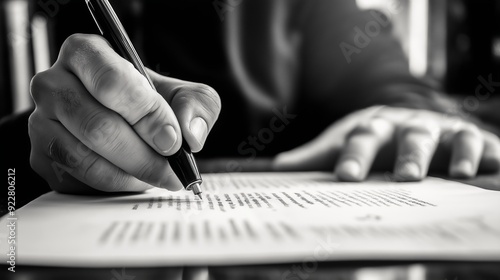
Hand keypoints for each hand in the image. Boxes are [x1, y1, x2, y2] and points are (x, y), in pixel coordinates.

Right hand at [29, 34, 220, 192]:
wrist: (120, 122)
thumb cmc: (148, 102)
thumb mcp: (181, 93)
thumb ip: (195, 104)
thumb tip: (190, 134)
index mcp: (86, 53)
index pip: (111, 82)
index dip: (146, 115)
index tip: (172, 141)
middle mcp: (54, 83)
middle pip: (97, 126)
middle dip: (143, 156)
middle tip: (171, 170)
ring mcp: (41, 122)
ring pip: (84, 158)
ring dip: (129, 174)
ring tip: (156, 175)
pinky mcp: (41, 156)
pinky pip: (77, 179)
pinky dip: (113, 185)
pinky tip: (132, 178)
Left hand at [273, 106, 499, 180]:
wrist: (407, 119)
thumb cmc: (371, 139)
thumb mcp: (343, 144)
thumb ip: (315, 157)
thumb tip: (277, 168)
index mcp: (373, 126)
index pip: (362, 138)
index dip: (355, 156)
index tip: (346, 177)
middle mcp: (406, 125)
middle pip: (407, 136)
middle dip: (408, 155)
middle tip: (405, 177)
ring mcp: (439, 130)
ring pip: (446, 137)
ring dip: (454, 153)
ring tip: (459, 174)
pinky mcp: (468, 137)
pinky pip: (481, 142)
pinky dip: (487, 153)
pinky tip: (488, 170)